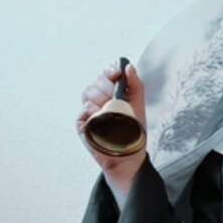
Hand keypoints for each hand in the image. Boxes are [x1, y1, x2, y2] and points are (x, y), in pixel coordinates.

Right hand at [76, 60, 147, 185]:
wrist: (129, 156)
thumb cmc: (134, 132)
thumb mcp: (139, 106)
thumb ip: (135, 85)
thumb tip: (129, 66)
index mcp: (113, 95)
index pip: (106, 76)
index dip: (109, 72)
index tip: (116, 73)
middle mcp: (100, 101)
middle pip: (96, 82)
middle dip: (107, 86)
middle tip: (116, 98)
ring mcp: (90, 112)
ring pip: (88, 93)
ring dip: (101, 99)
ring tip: (112, 112)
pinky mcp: (83, 123)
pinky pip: (84, 110)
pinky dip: (93, 112)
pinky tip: (101, 118)